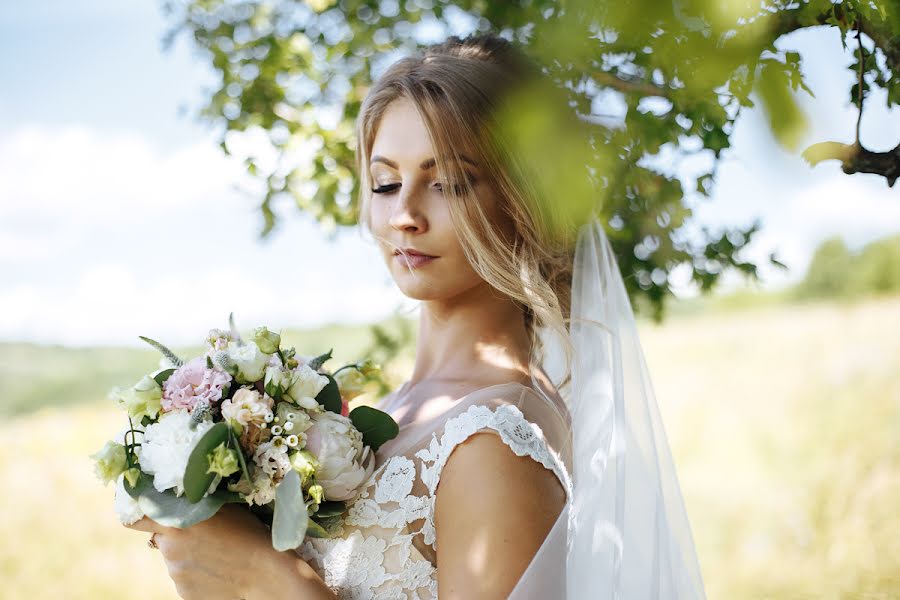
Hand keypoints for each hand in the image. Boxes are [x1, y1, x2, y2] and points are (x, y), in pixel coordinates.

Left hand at [125, 504, 324, 599]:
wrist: (265, 577)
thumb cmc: (250, 535)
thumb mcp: (224, 509)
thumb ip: (196, 505)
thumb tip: (180, 500)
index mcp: (176, 523)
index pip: (136, 518)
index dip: (137, 513)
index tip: (143, 510)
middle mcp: (169, 550)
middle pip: (162, 538)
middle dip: (177, 535)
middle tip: (206, 534)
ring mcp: (176, 574)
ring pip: (176, 559)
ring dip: (189, 555)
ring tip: (219, 554)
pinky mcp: (185, 593)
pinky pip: (187, 578)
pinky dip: (199, 574)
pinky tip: (220, 571)